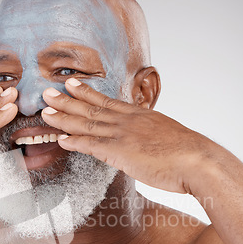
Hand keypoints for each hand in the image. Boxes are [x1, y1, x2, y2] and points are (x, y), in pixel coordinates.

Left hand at [41, 79, 213, 194]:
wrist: (197, 160)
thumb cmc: (187, 152)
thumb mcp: (166, 135)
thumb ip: (150, 134)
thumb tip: (144, 141)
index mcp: (139, 115)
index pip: (107, 101)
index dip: (86, 92)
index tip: (72, 83)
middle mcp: (127, 121)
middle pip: (91, 108)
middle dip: (66, 99)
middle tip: (47, 91)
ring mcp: (122, 135)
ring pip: (86, 124)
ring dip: (64, 117)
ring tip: (45, 111)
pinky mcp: (119, 151)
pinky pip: (90, 145)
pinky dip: (74, 142)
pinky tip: (60, 140)